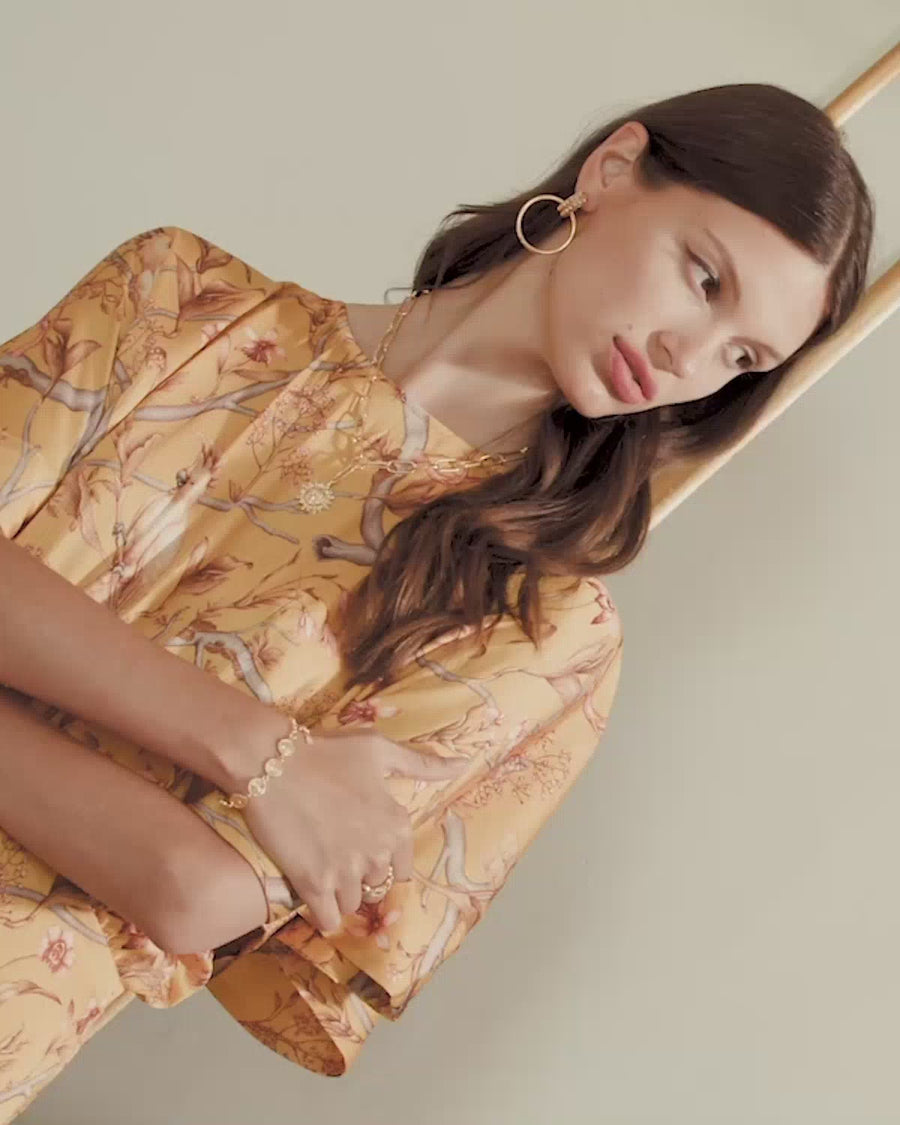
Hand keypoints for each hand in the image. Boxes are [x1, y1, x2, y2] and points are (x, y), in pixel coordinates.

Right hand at [238, 722, 467, 934]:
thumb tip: (464, 764)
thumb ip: (423, 764)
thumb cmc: (326, 752)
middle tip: (337, 853)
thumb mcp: (380, 749)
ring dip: (341, 893)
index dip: (384, 860)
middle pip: (378, 886)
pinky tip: (315, 896)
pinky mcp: (313, 884)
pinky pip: (328, 920)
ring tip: (322, 868)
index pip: (404, 867)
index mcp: (396, 824)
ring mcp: (345, 872)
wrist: (270, 762)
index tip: (362, 848)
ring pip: (353, 903)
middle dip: (361, 875)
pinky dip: (324, 914)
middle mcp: (377, 853)